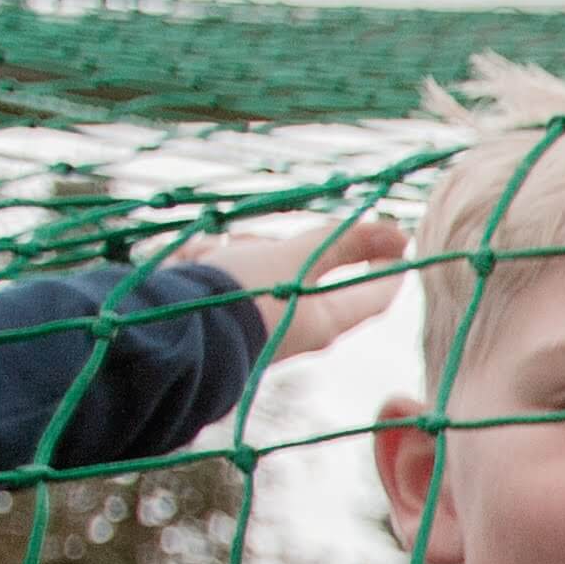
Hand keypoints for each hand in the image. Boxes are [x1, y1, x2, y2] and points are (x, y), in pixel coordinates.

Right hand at [196, 216, 406, 364]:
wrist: (164, 328)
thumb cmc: (238, 297)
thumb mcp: (293, 260)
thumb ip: (341, 243)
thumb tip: (400, 235)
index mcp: (325, 322)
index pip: (375, 295)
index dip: (387, 265)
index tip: (393, 237)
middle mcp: (295, 325)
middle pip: (305, 264)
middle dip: (277, 243)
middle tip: (253, 243)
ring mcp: (256, 318)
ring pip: (257, 258)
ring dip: (234, 247)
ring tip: (208, 258)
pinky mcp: (219, 309)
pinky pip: (222, 267)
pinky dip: (205, 257)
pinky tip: (186, 264)